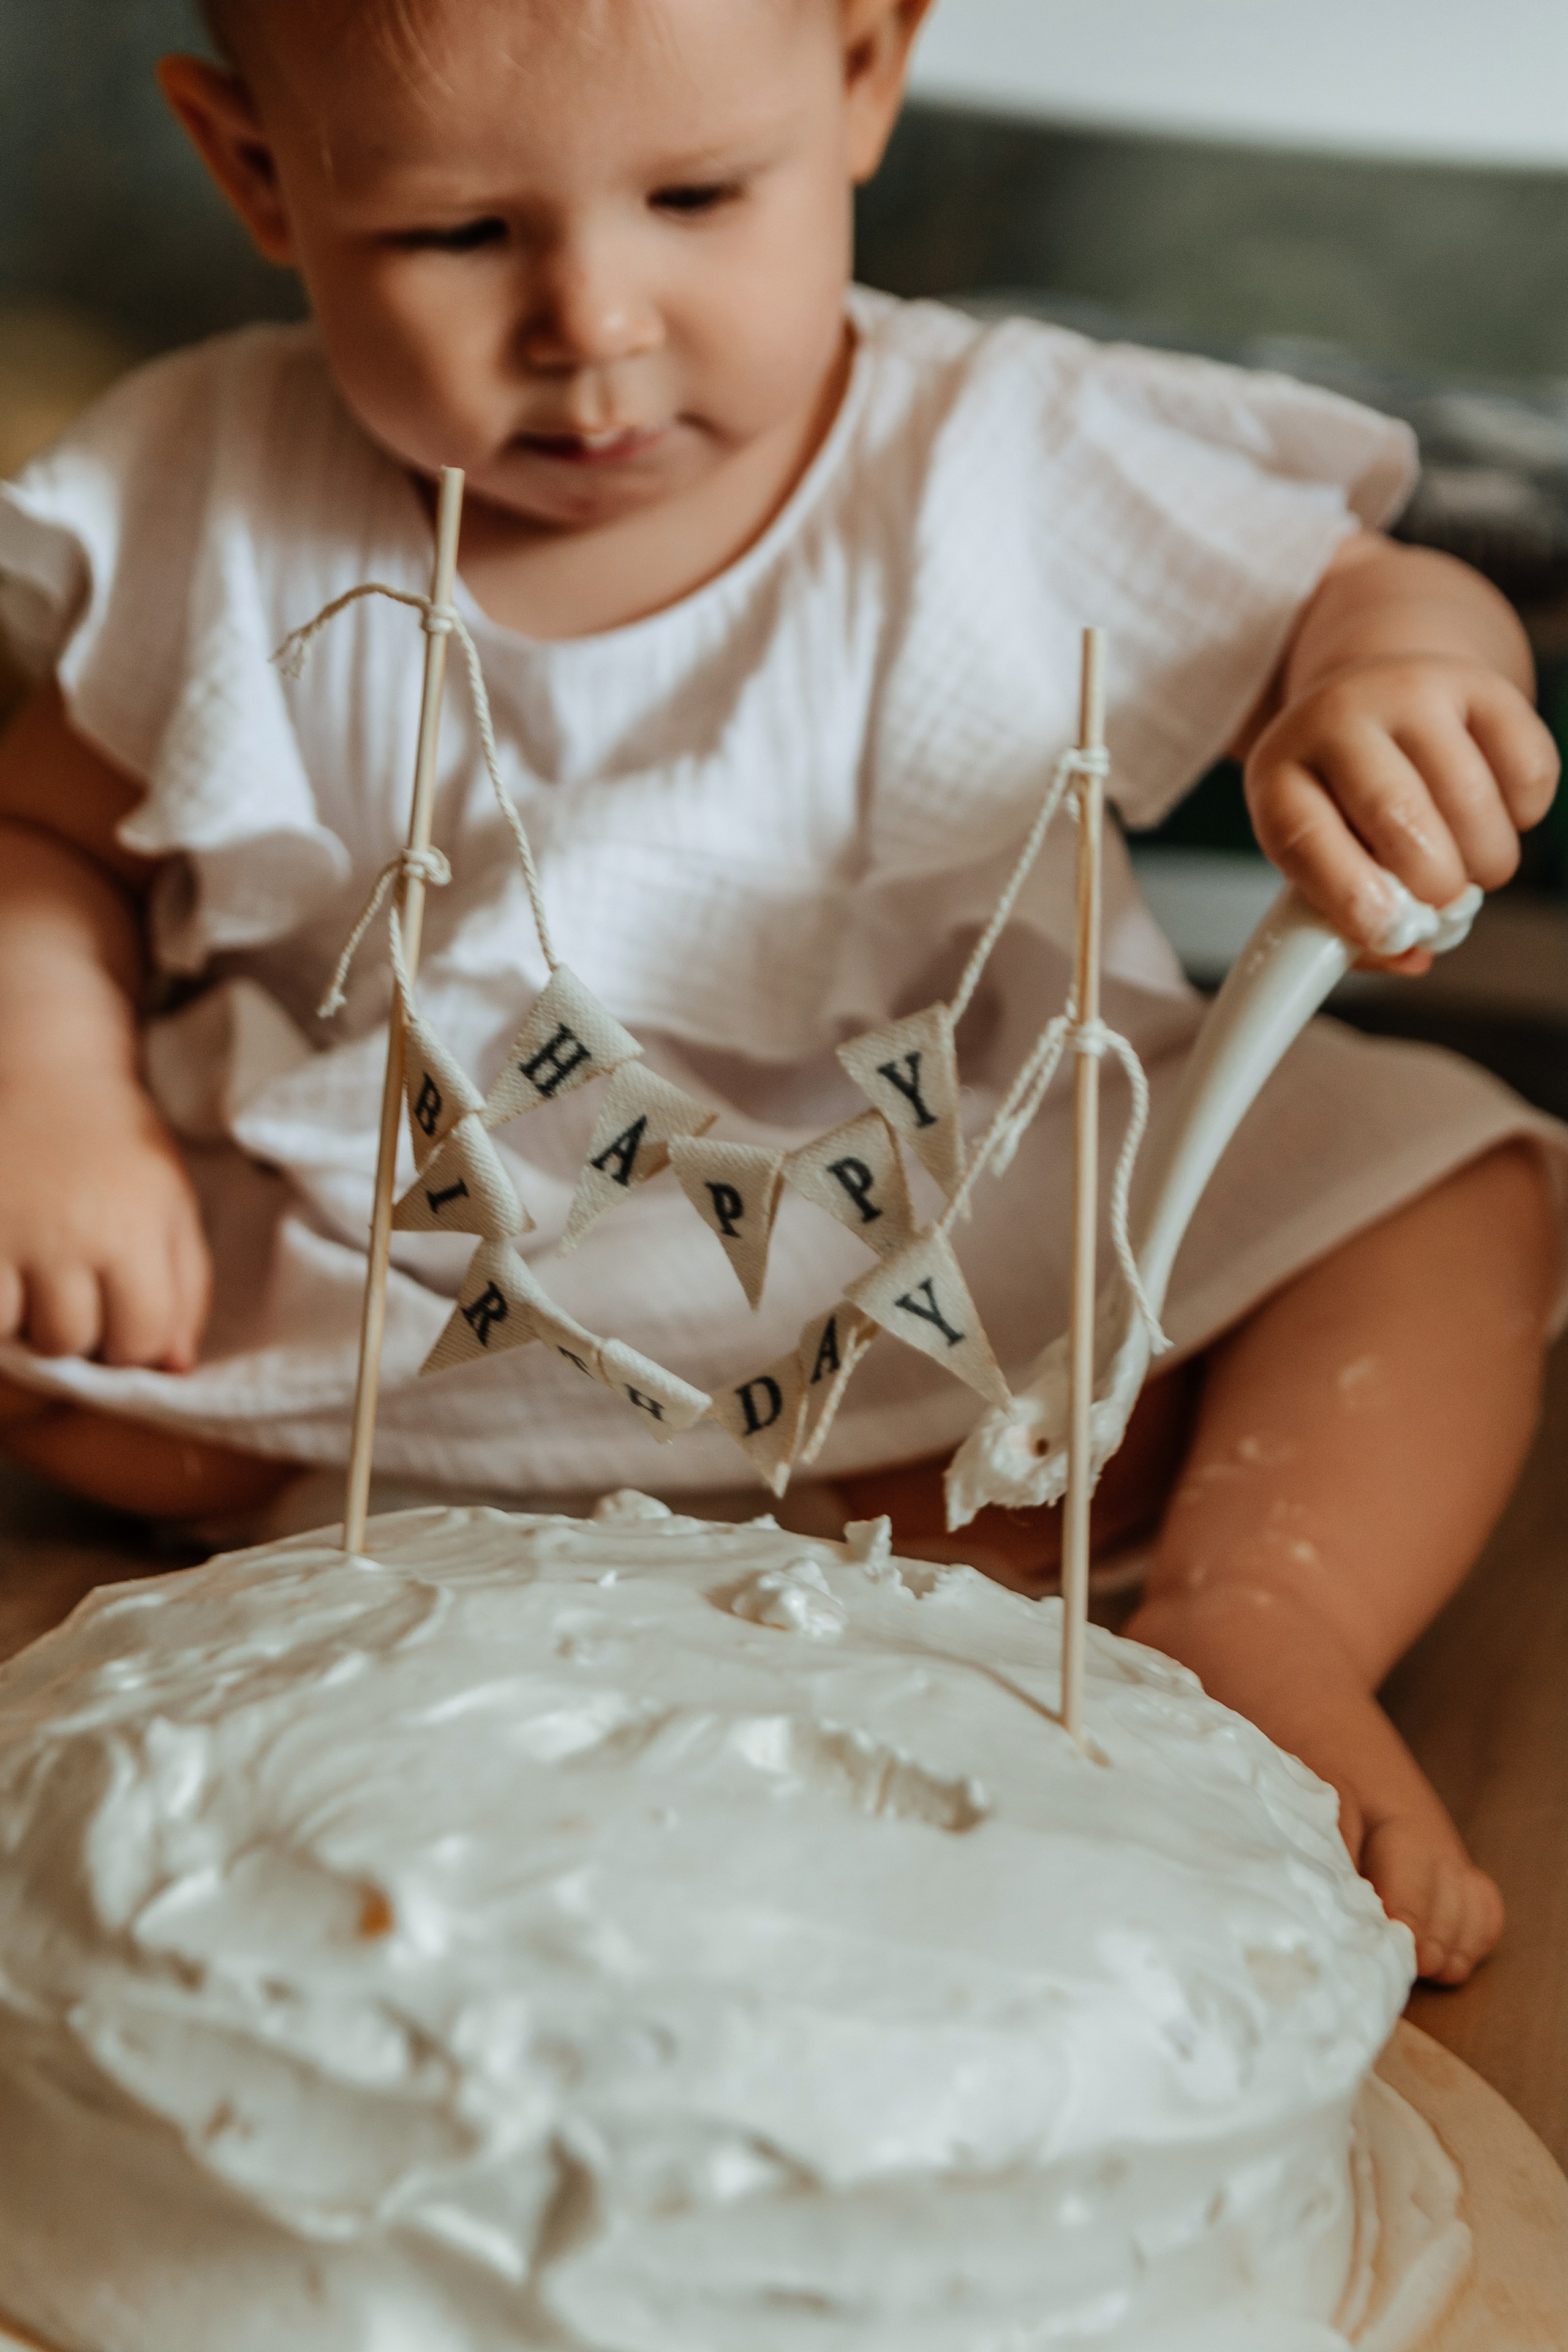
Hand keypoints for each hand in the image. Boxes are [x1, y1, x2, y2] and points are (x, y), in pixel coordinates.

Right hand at [0, 1078, 210, 1369]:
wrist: (51, 1072)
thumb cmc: (119, 1147)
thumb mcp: (174, 1206)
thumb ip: (186, 1287)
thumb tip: (174, 1368)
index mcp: (133, 1229)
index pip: (141, 1339)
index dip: (135, 1343)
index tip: (124, 1319)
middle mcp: (67, 1232)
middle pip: (72, 1340)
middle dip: (78, 1330)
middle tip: (75, 1287)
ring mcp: (3, 1228)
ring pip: (12, 1332)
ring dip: (24, 1319)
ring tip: (35, 1274)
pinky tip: (5, 1268)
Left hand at [1244, 653, 1558, 972]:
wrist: (1380, 701)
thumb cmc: (1343, 802)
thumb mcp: (1318, 856)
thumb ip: (1349, 920)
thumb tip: (1408, 957)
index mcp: (1278, 773)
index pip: (1302, 837)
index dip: (1347, 894)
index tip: (1389, 933)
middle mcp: (1337, 717)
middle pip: (1395, 813)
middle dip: (1432, 882)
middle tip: (1443, 905)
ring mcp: (1411, 690)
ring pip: (1469, 795)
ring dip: (1485, 860)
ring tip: (1471, 868)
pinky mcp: (1481, 684)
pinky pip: (1526, 768)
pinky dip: (1523, 815)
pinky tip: (1495, 816)